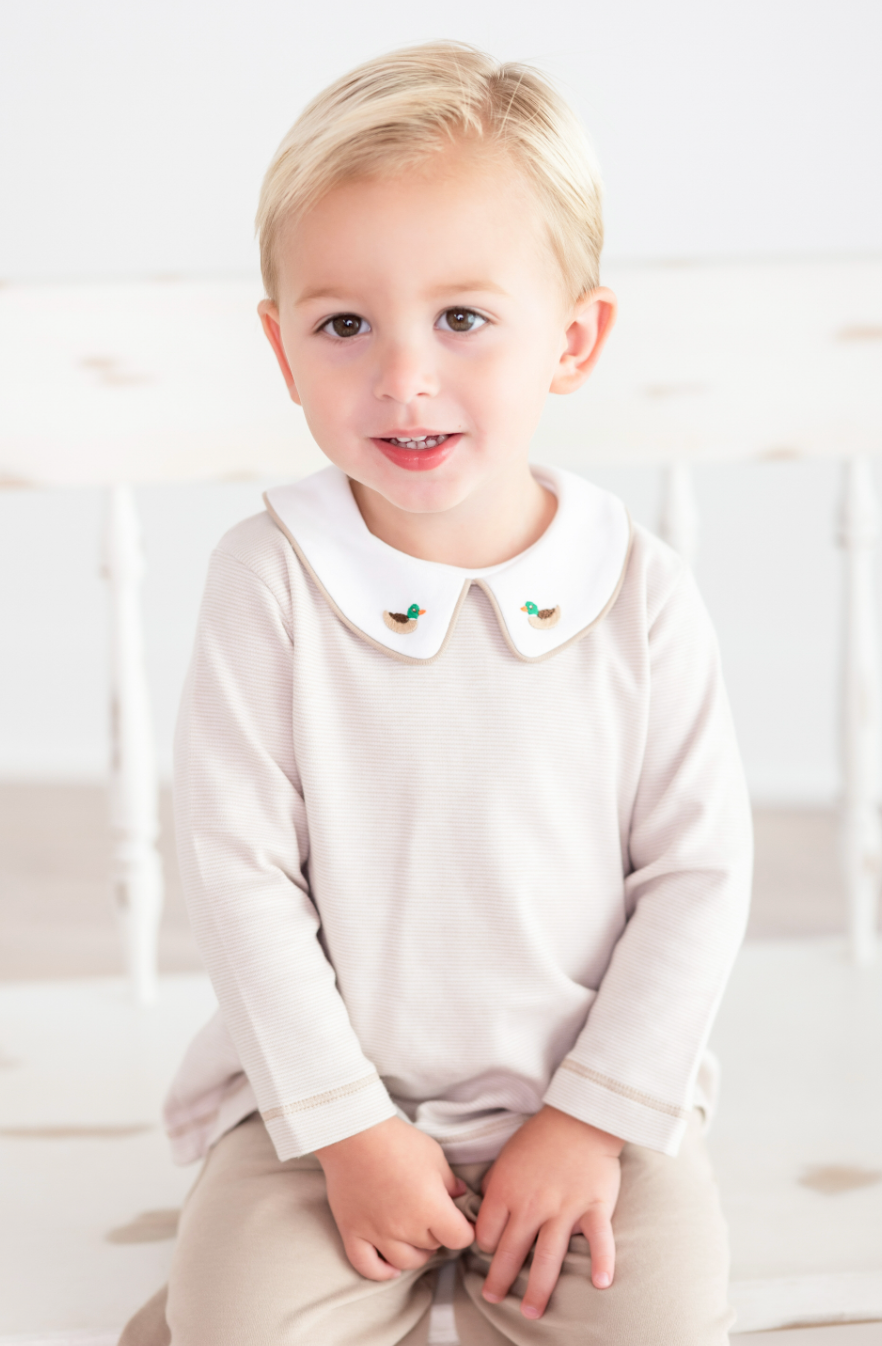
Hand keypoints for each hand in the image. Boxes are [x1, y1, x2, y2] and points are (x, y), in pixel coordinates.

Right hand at [315, 1116, 474, 1280]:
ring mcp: (377, 1233)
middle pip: (432, 1246)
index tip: (462, 1222)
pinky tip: (391, 1268)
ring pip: (405, 1262)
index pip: (459, 1238)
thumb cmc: (397, 1140)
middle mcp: (405, 1227)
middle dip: (438, 1234)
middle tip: (435, 1218)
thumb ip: (449, 1180)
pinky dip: (381, 1273)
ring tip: (417, 1239)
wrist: (354, 1133)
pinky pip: (366, 1267)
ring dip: (416, 1254)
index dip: (464, 1230)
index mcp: (430, 1207)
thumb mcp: (433, 1155)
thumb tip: (460, 1194)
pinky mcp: (353, 1231)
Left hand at [476, 1105, 622, 1318]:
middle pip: (512, 1252)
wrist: (579, 1116)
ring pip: (548, 1256)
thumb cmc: (540, 1136)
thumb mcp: (506, 1157)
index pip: (488, 1234)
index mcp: (507, 1192)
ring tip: (530, 1312)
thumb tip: (484, 1207)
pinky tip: (601, 1284)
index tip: (491, 1255)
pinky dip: (602, 1261)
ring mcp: (564, 1208)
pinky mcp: (594, 1206)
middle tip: (494, 1298)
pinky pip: (599, 1239)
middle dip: (500, 1280)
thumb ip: (495, 1185)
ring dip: (539, 1288)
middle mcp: (532, 1205)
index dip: (486, 1247)